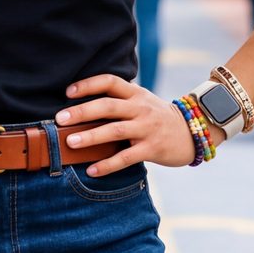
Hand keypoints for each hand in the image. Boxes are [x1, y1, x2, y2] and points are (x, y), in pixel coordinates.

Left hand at [56, 74, 197, 177]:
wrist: (192, 131)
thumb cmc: (157, 117)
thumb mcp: (141, 101)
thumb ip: (118, 101)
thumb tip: (81, 108)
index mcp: (135, 93)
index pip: (110, 82)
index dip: (88, 85)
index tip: (68, 92)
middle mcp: (140, 108)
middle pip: (108, 106)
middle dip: (82, 112)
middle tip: (60, 119)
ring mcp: (147, 128)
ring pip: (115, 130)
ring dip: (91, 137)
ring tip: (70, 143)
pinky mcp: (152, 148)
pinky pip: (126, 157)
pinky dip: (107, 164)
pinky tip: (92, 170)